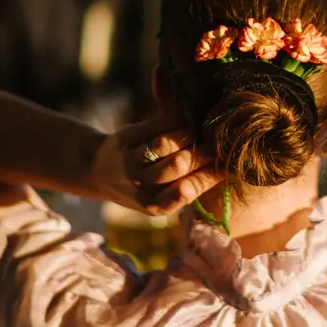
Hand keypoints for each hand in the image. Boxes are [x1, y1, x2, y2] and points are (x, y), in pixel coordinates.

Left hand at [93, 115, 223, 215]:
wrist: (99, 170)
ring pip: (166, 143)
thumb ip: (190, 184)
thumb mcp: (161, 197)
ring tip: (197, 133)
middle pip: (179, 164)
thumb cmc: (143, 184)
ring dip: (187, 135)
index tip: (226, 164)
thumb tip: (228, 168)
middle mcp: (140, 186)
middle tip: (215, 144)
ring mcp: (129, 162)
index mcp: (155, 206)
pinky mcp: (124, 140)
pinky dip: (175, 121)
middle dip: (202, 152)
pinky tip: (183, 120)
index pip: (188, 190)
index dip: (210, 175)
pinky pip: (156, 125)